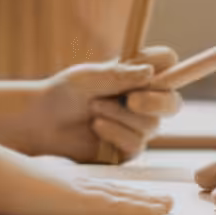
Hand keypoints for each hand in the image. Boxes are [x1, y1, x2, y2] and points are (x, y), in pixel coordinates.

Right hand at [0, 152, 173, 214]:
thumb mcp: (0, 192)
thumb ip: (5, 196)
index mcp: (55, 184)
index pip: (91, 190)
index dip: (112, 194)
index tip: (127, 196)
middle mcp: (71, 185)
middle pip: (113, 192)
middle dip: (138, 198)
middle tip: (162, 200)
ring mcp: (78, 192)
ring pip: (122, 198)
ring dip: (146, 203)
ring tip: (168, 205)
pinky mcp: (80, 202)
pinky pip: (118, 207)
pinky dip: (141, 210)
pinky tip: (159, 211)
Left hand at [18, 45, 183, 161]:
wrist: (41, 123)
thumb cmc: (64, 93)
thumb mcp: (89, 77)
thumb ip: (119, 75)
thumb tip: (150, 72)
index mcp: (138, 75)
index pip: (168, 64)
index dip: (166, 64)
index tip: (152, 68)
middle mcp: (144, 101)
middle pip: (173, 102)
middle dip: (156, 102)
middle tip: (132, 100)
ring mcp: (138, 127)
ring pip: (152, 125)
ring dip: (121, 116)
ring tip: (94, 109)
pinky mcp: (128, 150)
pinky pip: (137, 144)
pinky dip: (116, 134)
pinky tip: (96, 126)